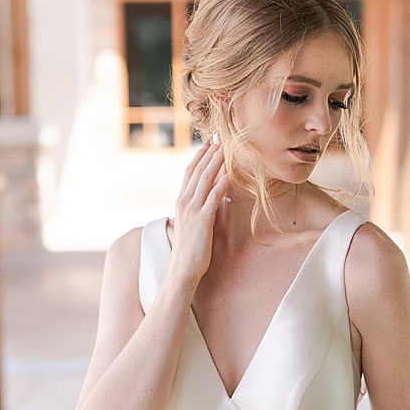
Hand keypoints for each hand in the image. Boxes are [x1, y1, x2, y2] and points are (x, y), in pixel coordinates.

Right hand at [169, 142, 230, 290]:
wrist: (183, 269)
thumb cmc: (190, 249)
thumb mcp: (193, 224)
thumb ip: (199, 209)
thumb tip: (210, 199)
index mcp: (181, 202)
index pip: (188, 174)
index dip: (198, 158)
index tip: (207, 145)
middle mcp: (184, 203)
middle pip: (196, 172)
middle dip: (208, 155)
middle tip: (218, 140)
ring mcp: (192, 211)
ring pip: (204, 181)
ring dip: (215, 164)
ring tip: (224, 150)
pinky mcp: (202, 221)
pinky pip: (212, 198)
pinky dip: (221, 184)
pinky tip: (229, 174)